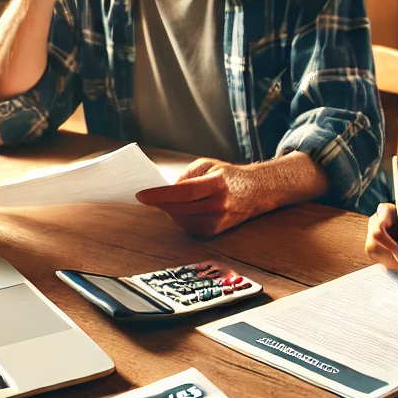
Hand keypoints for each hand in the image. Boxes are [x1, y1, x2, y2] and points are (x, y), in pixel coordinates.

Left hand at [136, 158, 264, 236]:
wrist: (255, 192)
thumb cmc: (228, 176)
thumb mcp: (207, 166)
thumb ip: (184, 177)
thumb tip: (163, 192)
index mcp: (218, 184)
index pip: (184, 192)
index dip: (161, 195)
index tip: (141, 195)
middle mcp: (219, 205)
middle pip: (179, 208)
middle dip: (159, 203)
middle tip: (146, 197)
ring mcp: (218, 221)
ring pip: (180, 220)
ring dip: (169, 210)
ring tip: (168, 200)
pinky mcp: (214, 231)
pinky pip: (187, 227)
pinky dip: (179, 218)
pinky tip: (180, 209)